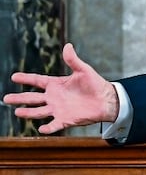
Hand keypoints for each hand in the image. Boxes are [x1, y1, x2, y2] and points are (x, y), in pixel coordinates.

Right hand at [3, 43, 118, 133]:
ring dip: (29, 112)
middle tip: (6, 98)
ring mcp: (58, 109)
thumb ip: (73, 60)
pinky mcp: (66, 120)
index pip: (37, 81)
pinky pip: (54, 125)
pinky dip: (48, 127)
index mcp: (56, 84)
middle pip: (32, 98)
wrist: (106, 99)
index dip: (26, 78)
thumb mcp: (83, 70)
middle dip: (19, 98)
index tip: (14, 76)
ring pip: (39, 111)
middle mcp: (54, 97)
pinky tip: (41, 128)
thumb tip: (68, 46)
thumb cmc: (95, 84)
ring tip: (18, 112)